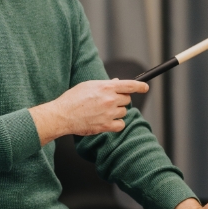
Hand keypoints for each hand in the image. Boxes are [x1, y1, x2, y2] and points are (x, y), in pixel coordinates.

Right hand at [29, 79, 147, 144]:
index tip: (145, 87)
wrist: (62, 115)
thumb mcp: (88, 85)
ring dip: (117, 112)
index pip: (130, 85)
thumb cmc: (73, 99)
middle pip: (127, 100)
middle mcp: (110, 99)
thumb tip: (117, 82)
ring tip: (102, 112)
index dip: (140, 86)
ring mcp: (109, 113)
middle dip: (121, 100)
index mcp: (106, 87)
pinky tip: (107, 121)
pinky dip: (116, 124)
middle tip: (109, 102)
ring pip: (124, 112)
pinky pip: (121, 125)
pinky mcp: (106, 126)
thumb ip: (105, 84)